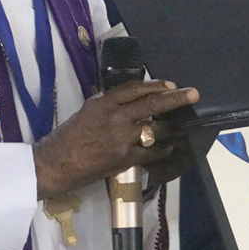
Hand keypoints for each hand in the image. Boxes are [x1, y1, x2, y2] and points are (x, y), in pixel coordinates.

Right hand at [32, 80, 199, 198]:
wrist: (55, 165)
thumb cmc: (66, 137)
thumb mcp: (86, 111)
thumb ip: (108, 105)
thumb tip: (130, 101)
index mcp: (104, 104)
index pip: (135, 89)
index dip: (155, 85)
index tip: (170, 84)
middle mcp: (116, 119)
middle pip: (152, 105)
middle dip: (176, 98)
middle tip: (193, 94)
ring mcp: (122, 140)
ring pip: (156, 130)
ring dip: (172, 128)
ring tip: (182, 125)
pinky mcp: (125, 160)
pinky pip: (151, 153)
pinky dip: (162, 149)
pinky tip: (169, 147)